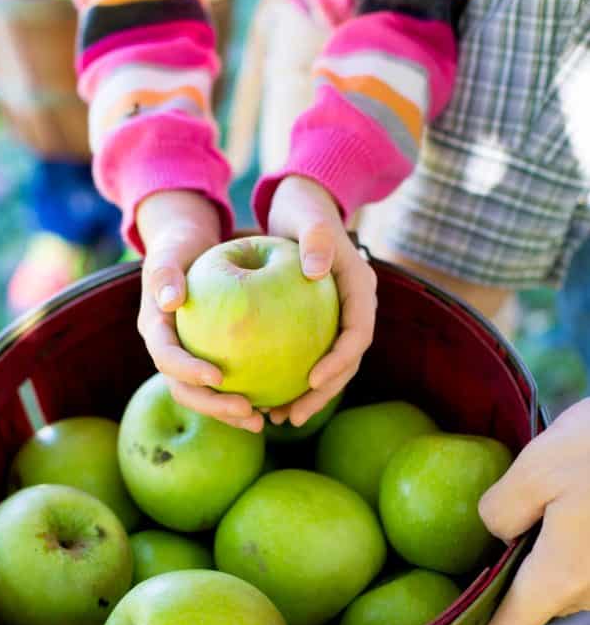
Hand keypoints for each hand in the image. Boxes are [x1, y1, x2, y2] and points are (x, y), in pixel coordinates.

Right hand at [136, 191, 262, 431]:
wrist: (188, 250)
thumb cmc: (181, 246)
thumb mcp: (171, 250)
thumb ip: (166, 272)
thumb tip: (170, 300)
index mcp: (155, 330)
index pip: (165, 358)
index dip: (188, 371)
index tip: (218, 376)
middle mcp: (169, 352)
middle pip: (184, 390)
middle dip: (213, 406)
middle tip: (248, 411)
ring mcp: (189, 359)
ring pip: (205, 396)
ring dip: (230, 413)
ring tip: (261, 421)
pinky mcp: (210, 360)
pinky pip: (227, 384)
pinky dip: (247, 396)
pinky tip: (275, 404)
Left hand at [266, 175, 376, 426]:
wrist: (304, 205)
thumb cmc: (303, 209)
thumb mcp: (308, 218)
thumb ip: (317, 239)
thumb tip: (317, 268)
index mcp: (361, 288)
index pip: (358, 333)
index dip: (340, 361)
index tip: (312, 381)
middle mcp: (354, 308)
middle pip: (346, 362)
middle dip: (322, 394)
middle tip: (292, 417)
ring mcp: (338, 318)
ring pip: (328, 366)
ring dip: (307, 396)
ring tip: (278, 419)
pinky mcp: (319, 324)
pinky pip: (307, 358)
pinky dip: (289, 380)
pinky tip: (263, 399)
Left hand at [433, 398, 589, 624]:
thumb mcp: (539, 466)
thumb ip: (501, 508)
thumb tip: (495, 531)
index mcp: (557, 578)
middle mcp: (588, 591)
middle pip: (527, 598)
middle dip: (504, 577)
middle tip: (499, 528)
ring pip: (556, 573)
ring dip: (542, 543)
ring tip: (548, 490)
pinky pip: (581, 558)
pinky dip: (566, 533)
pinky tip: (571, 492)